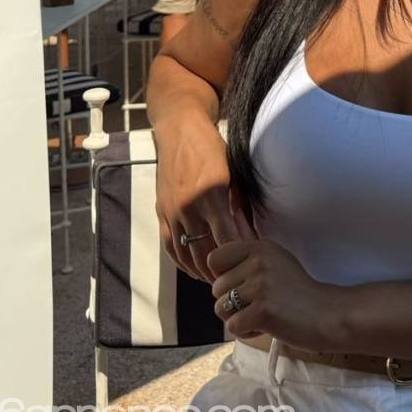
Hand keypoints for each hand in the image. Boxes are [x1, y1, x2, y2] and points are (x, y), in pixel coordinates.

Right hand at [154, 118, 254, 281]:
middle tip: (236, 281)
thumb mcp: (234, 175)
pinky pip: (170, 246)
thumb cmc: (214, 149)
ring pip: (186, 255)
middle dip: (222, 270)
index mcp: (211, 195)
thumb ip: (241, 208)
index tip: (251, 266)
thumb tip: (251, 238)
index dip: (239, 257)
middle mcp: (189, 206)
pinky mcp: (161, 212)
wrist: (180, 130)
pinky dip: (182, 262)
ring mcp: (172, 212)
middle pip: (205, 253)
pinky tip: (195, 269)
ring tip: (218, 280)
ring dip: (202, 271)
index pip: (227, 239)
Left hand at [209, 239, 342, 349]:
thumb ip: (247, 261)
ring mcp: (261, 286)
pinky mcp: (263, 311)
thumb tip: (213, 269)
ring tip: (262, 315)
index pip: (215, 258)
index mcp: (260, 247)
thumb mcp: (275, 262)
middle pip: (216, 288)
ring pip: (220, 308)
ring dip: (237, 318)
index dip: (223, 276)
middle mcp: (258, 262)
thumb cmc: (298, 293)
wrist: (328, 314)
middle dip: (231, 302)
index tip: (241, 285)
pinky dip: (247, 332)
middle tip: (258, 304)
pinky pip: (233, 326)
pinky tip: (266, 326)